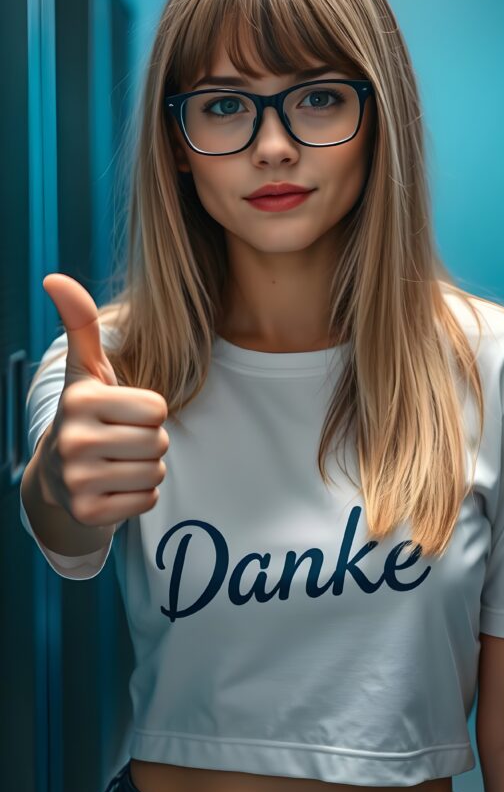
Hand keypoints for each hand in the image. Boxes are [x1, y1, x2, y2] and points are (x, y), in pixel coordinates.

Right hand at [38, 274, 168, 527]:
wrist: (56, 474)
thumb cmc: (86, 412)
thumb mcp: (85, 368)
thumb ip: (80, 323)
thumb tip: (54, 278)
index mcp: (80, 401)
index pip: (158, 408)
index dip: (148, 411)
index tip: (120, 414)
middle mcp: (75, 441)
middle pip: (159, 441)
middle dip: (149, 441)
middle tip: (119, 441)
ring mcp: (79, 481)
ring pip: (156, 472)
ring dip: (146, 469)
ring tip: (117, 463)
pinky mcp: (89, 513)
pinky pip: (148, 500)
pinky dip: (139, 496)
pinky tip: (113, 487)